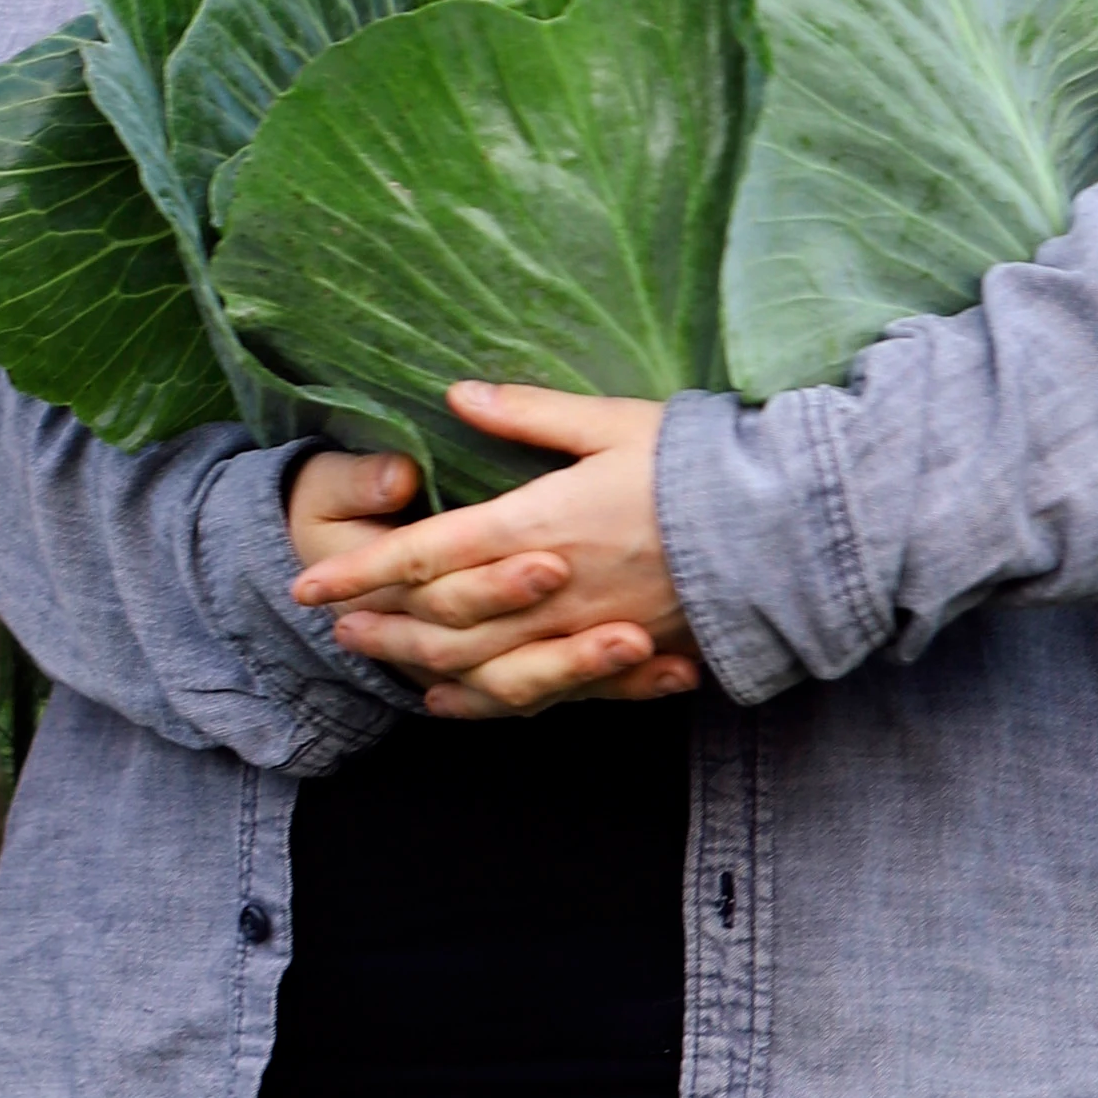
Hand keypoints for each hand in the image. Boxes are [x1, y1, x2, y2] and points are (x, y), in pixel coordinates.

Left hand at [288, 383, 697, 722]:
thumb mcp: (610, 423)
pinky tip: (458, 701)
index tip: (309, 583)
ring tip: (380, 659)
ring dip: (422, 667)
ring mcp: (587, 637)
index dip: (362, 570)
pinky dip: (489, 704)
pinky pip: (542, 698)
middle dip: (380, 623)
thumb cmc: (698, 466)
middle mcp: (554, 591)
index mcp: (541, 524)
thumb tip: (454, 394)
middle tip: (330, 624)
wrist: (787, 534)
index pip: (428, 554)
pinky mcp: (622, 664)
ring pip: (483, 670)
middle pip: (443, 623)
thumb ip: (527, 415)